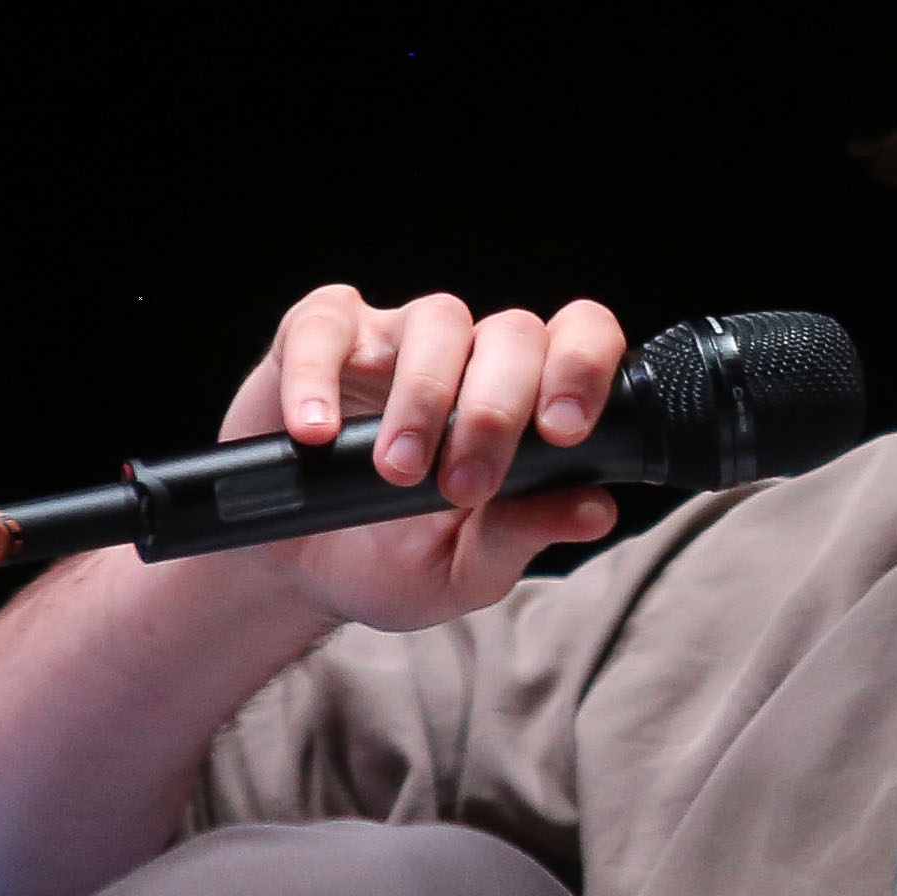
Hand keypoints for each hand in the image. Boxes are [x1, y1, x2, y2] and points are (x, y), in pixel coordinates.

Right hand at [207, 284, 629, 630]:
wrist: (299, 574)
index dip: (583, 367)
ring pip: (437, 320)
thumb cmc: (395, 561)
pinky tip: (317, 432)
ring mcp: (396, 339)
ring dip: (424, 395)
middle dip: (498, 409)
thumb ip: (523, 535)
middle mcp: (471, 356)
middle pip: (513, 333)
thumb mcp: (465, 569)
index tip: (563, 433)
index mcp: (527, 400)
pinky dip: (320, 374)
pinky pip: (326, 327)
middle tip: (464, 485)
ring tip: (397, 470)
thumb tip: (597, 513)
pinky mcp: (319, 338)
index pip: (580, 341)